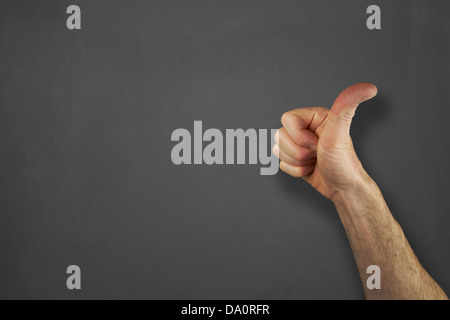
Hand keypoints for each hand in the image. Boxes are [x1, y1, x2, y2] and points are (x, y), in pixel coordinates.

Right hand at [273, 83, 377, 200]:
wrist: (343, 188)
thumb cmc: (343, 162)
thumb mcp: (340, 133)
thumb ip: (346, 107)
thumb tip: (369, 88)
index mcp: (315, 116)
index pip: (287, 119)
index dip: (299, 136)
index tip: (317, 142)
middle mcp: (306, 128)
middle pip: (279, 135)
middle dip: (298, 151)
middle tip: (317, 153)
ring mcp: (299, 143)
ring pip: (278, 150)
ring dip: (297, 162)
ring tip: (314, 161)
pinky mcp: (295, 158)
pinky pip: (281, 164)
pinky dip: (296, 171)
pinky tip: (310, 169)